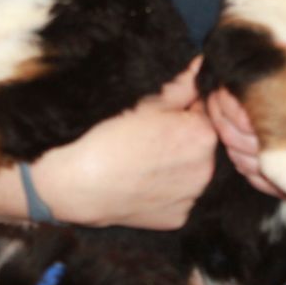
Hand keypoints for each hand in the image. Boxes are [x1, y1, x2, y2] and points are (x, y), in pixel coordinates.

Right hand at [23, 61, 216, 228]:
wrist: (79, 183)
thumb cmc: (109, 138)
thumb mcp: (146, 103)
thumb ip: (182, 85)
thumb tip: (201, 65)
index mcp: (203, 136)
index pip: (203, 112)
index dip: (181, 109)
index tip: (158, 115)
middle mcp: (206, 169)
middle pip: (200, 144)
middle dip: (182, 137)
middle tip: (148, 137)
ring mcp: (192, 197)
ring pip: (190, 171)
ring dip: (176, 163)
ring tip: (143, 160)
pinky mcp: (178, 218)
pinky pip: (179, 196)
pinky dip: (166, 189)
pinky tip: (142, 181)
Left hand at [208, 42, 285, 201]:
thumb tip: (285, 45)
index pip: (252, 112)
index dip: (231, 94)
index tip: (226, 77)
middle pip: (238, 137)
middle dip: (219, 113)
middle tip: (213, 92)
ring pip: (242, 160)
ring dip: (225, 136)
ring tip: (219, 112)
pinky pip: (257, 180)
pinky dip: (241, 161)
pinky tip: (239, 141)